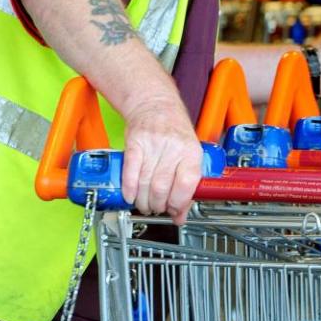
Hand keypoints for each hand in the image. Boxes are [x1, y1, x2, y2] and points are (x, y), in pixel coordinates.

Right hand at [120, 99, 202, 224]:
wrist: (155, 104)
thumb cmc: (175, 133)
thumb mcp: (189, 155)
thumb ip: (187, 186)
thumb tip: (180, 215)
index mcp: (191, 152)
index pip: (186, 183)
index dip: (178, 203)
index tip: (175, 211)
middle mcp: (173, 148)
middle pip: (162, 187)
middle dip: (158, 206)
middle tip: (158, 209)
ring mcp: (152, 145)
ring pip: (145, 183)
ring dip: (144, 202)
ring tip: (146, 205)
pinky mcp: (134, 144)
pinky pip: (130, 172)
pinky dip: (130, 189)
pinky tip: (132, 197)